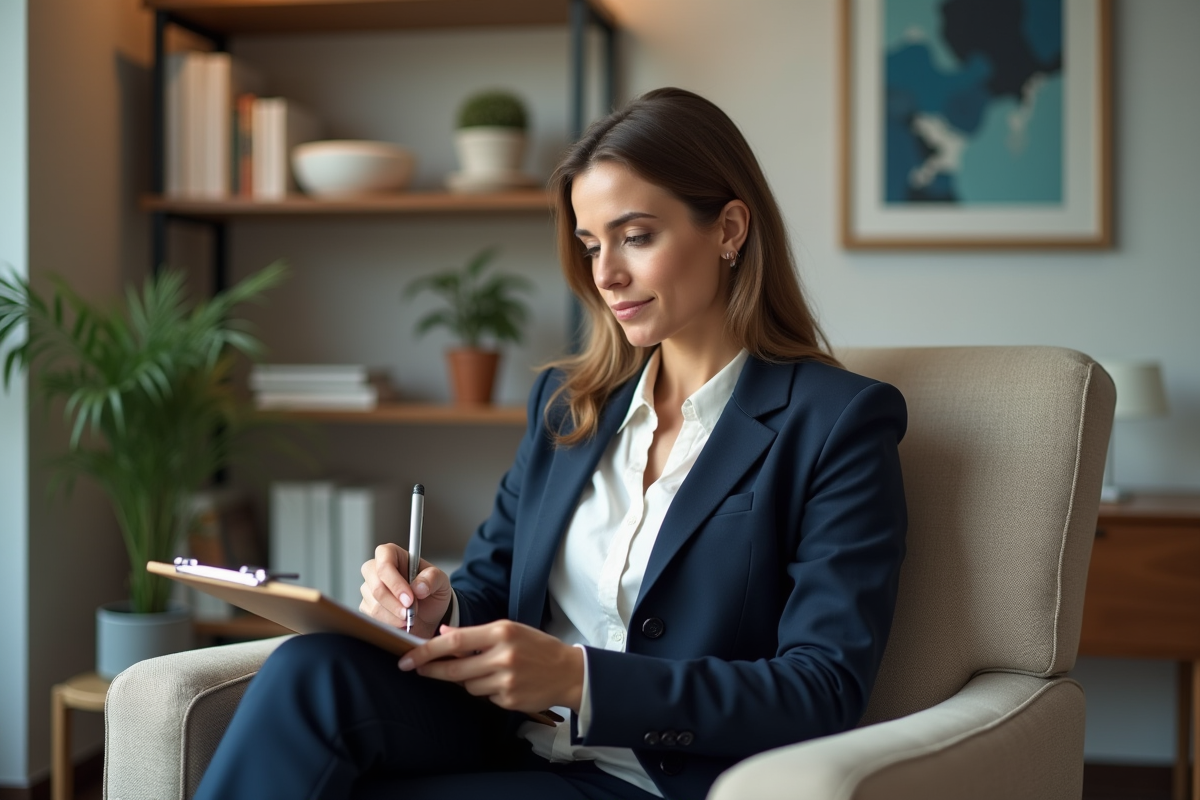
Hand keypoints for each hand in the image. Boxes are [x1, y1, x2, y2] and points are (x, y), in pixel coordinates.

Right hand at [359, 543, 451, 638]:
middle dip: (395, 604)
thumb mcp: (440, 580)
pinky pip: (373, 618)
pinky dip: (390, 623)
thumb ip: (432, 578)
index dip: (395, 582)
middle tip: (410, 613)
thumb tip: (419, 587)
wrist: (429, 613)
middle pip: (376, 586)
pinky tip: (402, 623)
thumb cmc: (431, 590)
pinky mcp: (367, 607)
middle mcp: (376, 570)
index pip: (384, 563)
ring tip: (410, 618)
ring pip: (375, 605)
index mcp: (392, 555)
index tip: (409, 599)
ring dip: (394, 616)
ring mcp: (369, 588)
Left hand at [398, 620, 584, 714]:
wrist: (568, 672)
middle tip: (415, 668)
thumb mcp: (509, 630)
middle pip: (454, 670)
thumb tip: (444, 633)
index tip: (408, 657)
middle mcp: (503, 656)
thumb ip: (475, 634)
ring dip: (467, 679)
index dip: (427, 651)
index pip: (454, 643)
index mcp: (501, 632)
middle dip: (430, 670)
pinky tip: (504, 682)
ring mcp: (506, 681)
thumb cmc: (537, 647)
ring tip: (487, 670)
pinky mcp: (509, 700)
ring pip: (467, 685)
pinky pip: (484, 696)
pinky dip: (486, 690)